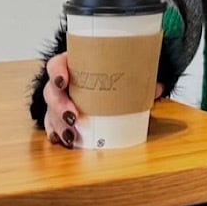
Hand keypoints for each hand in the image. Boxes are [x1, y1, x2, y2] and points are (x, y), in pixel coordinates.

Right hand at [42, 51, 162, 148]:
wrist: (107, 81)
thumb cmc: (109, 73)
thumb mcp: (122, 70)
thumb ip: (139, 77)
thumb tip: (156, 88)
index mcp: (73, 65)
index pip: (56, 64)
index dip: (56, 72)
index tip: (63, 81)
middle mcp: (62, 83)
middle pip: (51, 92)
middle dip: (59, 106)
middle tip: (73, 116)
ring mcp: (59, 101)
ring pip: (50, 112)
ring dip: (58, 124)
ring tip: (71, 135)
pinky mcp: (60, 117)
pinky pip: (52, 126)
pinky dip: (56, 134)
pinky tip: (61, 140)